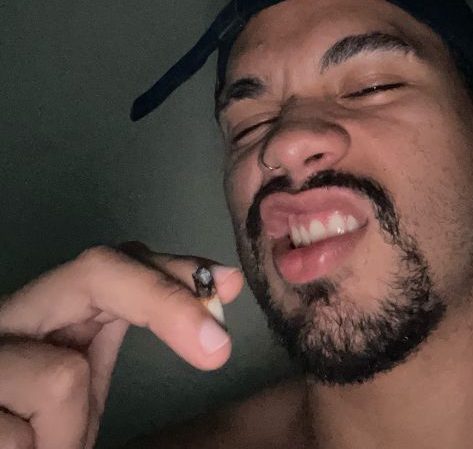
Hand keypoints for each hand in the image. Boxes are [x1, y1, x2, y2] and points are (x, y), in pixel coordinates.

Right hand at [0, 243, 243, 448]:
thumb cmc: (32, 432)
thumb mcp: (78, 392)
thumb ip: (118, 342)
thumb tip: (212, 318)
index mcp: (49, 308)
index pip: (115, 262)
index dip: (174, 269)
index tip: (229, 287)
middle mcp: (12, 314)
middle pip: (97, 271)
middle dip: (165, 303)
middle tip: (218, 351)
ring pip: (65, 378)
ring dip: (68, 431)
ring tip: (40, 445)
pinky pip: (23, 436)